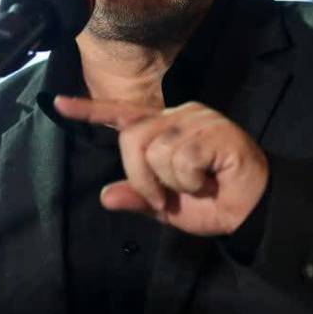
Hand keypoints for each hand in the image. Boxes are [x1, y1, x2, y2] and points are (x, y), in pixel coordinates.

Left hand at [54, 95, 268, 236]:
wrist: (254, 210)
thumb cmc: (213, 204)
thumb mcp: (168, 209)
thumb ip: (139, 199)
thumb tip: (106, 197)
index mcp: (164, 128)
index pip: (121, 114)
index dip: (89, 111)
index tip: (57, 103)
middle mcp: (177, 115)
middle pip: (132, 138)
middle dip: (141, 177)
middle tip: (164, 198)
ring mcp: (197, 119)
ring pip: (155, 149)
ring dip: (169, 182)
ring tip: (196, 185)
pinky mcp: (216, 130)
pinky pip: (181, 157)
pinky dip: (190, 180)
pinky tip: (210, 179)